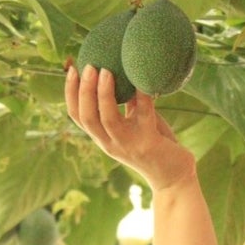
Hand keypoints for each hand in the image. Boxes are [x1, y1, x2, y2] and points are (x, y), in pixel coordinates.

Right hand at [65, 62, 195, 191]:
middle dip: (83, 90)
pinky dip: (142, 96)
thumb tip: (125, 74)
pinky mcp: (148, 143)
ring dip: (103, 94)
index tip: (72, 69)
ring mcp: (128, 144)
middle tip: (88, 66)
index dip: (70, 92)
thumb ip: (128, 105)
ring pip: (107, 119)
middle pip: (86, 117)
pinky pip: (144, 114)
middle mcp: (110, 143)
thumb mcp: (136, 124)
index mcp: (103, 137)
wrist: (174, 178)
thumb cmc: (156, 146)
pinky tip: (143, 81)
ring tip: (105, 71)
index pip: (77, 115)